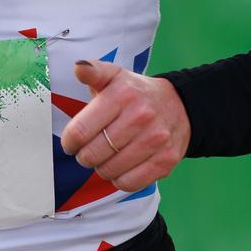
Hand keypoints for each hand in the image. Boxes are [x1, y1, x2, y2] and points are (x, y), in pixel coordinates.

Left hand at [58, 59, 190, 191]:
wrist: (180, 105)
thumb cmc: (135, 93)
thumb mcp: (115, 75)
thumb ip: (93, 71)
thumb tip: (78, 68)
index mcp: (121, 94)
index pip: (81, 131)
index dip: (70, 142)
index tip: (71, 144)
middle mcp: (140, 116)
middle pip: (93, 154)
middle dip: (84, 157)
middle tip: (87, 152)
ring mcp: (155, 140)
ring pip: (110, 171)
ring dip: (101, 169)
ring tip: (105, 158)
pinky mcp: (165, 160)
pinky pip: (129, 183)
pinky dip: (119, 180)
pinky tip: (121, 167)